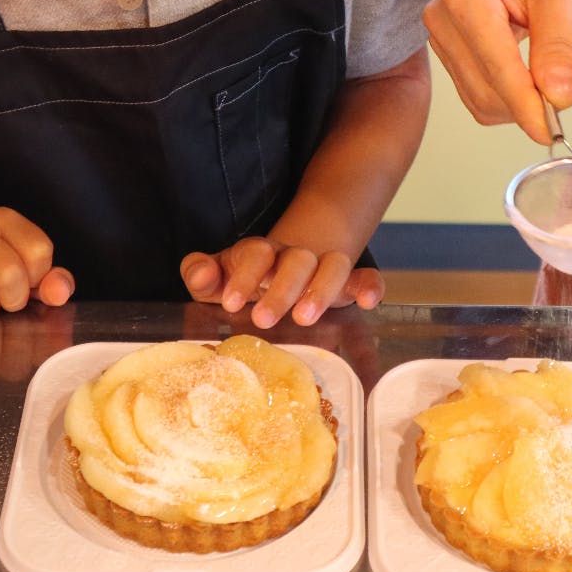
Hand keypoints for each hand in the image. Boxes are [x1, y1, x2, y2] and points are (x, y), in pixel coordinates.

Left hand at [181, 238, 382, 327]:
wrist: (280, 268)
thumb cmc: (244, 281)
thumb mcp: (217, 278)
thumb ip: (201, 273)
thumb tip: (201, 274)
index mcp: (261, 253)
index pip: (257, 253)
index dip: (245, 275)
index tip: (230, 303)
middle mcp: (295, 257)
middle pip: (297, 259)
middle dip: (281, 289)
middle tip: (263, 319)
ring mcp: (324, 268)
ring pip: (333, 264)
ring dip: (322, 289)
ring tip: (305, 317)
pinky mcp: (348, 284)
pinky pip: (366, 277)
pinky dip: (370, 286)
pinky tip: (368, 303)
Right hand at [423, 0, 571, 143]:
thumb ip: (558, 47)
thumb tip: (559, 98)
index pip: (498, 73)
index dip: (529, 108)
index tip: (557, 132)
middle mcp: (441, 19)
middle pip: (484, 94)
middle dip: (527, 106)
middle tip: (567, 91)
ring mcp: (438, 36)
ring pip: (478, 100)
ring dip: (517, 104)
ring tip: (548, 74)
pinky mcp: (445, 49)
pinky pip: (475, 93)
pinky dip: (505, 97)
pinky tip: (527, 74)